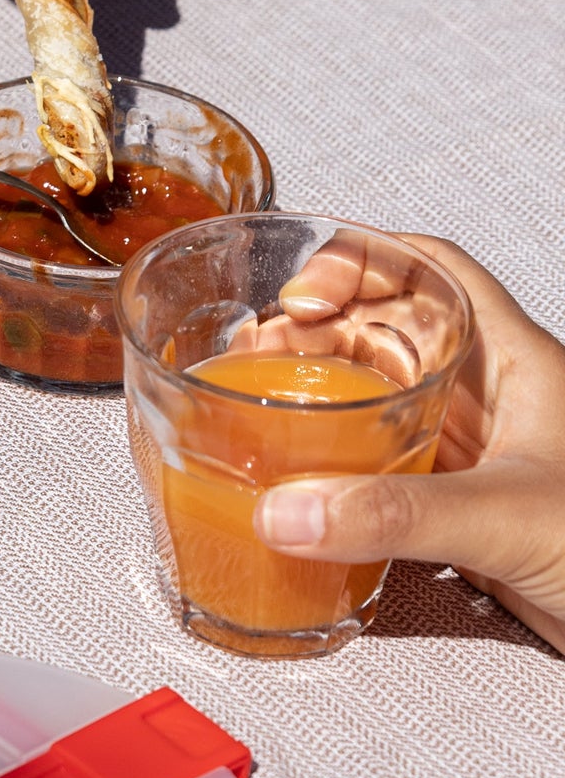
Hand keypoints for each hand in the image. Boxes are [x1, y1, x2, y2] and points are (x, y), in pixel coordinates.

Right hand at [255, 236, 564, 651]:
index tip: (300, 289)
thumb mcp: (510, 516)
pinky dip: (343, 469)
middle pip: (395, 331)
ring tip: (266, 403)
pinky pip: (392, 471)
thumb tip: (290, 510)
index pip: (433, 270)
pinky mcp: (471, 514)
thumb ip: (398, 513)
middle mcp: (497, 401)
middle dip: (321, 329)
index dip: (362, 261)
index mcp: (518, 364)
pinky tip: (309, 486)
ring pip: (389, 400)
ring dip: (326, 397)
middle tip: (259, 348)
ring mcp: (483, 457)